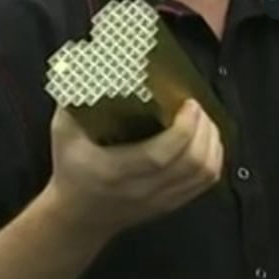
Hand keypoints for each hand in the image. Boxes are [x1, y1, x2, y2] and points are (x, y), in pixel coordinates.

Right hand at [44, 99, 224, 239]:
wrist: (77, 218)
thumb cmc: (71, 168)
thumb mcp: (63, 132)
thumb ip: (74, 99)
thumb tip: (90, 61)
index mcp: (115, 171)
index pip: (160, 155)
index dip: (183, 129)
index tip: (189, 103)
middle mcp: (142, 189)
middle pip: (191, 163)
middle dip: (203, 129)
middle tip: (197, 105)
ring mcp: (160, 200)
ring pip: (203, 173)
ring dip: (212, 142)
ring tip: (205, 119)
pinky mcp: (171, 204)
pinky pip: (205, 183)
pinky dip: (214, 158)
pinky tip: (209, 140)